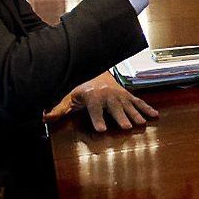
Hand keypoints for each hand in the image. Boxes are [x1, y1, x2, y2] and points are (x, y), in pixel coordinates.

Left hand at [44, 72, 158, 131]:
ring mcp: (119, 95)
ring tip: (141, 123)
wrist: (95, 70)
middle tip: (126, 126)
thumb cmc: (81, 87)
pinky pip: (138, 102)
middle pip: (115, 108)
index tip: (101, 129)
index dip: (98, 119)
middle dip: (121, 116)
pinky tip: (155, 116)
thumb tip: (43, 117)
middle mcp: (107, 95)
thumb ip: (58, 108)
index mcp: (92, 96)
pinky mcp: (127, 96)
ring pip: (128, 105)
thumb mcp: (68, 96)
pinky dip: (147, 108)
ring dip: (136, 114)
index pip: (95, 109)